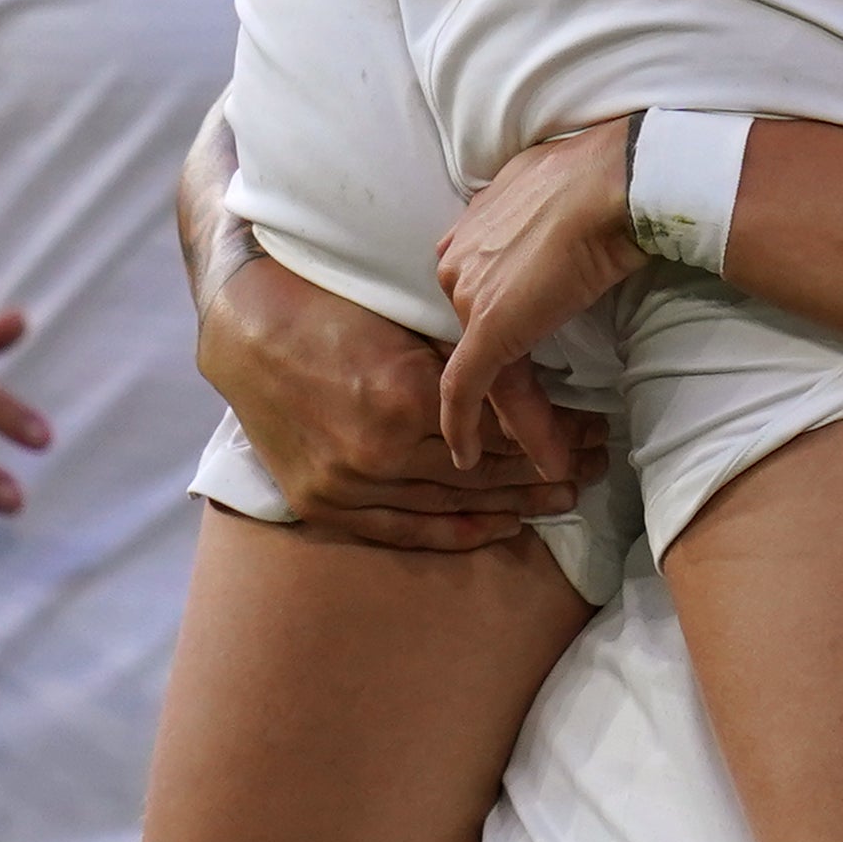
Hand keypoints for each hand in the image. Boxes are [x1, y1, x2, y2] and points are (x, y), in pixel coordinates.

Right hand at [200, 252, 585, 552]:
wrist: (246, 334)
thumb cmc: (330, 310)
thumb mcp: (407, 321)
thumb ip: (462, 361)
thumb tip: (533, 382)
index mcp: (404, 394)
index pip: (502, 426)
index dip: (555, 431)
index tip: (593, 429)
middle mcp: (380, 449)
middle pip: (486, 471)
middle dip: (549, 469)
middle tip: (596, 467)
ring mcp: (351, 484)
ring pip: (454, 505)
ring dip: (516, 502)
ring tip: (564, 499)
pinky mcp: (326, 505)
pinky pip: (405, 531)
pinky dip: (458, 531)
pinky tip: (503, 526)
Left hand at [434, 120, 648, 469]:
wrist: (618, 183)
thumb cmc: (608, 178)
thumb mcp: (562, 188)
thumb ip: (544, 214)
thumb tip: (565, 221)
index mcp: (476, 226)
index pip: (485, 294)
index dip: (508, 334)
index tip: (533, 360)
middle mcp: (461, 257)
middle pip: (482, 335)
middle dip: (512, 380)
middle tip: (547, 418)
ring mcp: (470, 293)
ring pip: (484, 367)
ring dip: (517, 416)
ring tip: (548, 456)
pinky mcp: (487, 329)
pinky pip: (466, 388)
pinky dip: (463, 426)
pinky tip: (467, 456)